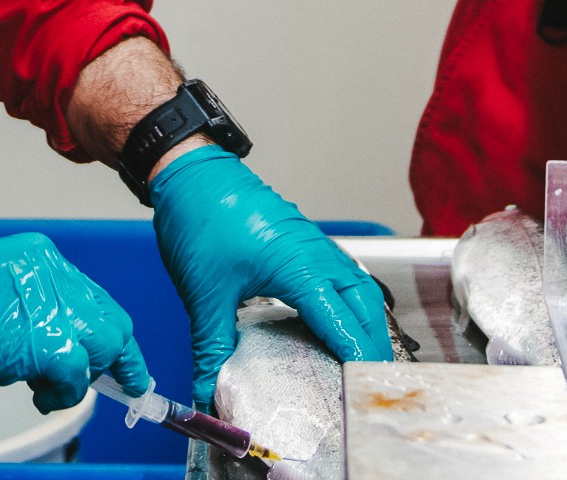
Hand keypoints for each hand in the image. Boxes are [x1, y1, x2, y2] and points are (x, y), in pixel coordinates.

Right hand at [0, 234, 148, 410]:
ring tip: (53, 392)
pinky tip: (40, 398)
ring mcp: (47, 303)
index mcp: (36, 256)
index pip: (93, 296)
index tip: (116, 359)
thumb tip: (55, 342)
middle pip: (110, 318)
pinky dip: (64, 394)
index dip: (106, 333)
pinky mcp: (40, 339)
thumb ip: (28, 307)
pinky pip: (78, 375)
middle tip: (115, 385)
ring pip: (105, 344)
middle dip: (115, 358)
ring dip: (87, 377)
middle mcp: (48, 271)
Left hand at [150, 145, 392, 404]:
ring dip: (368, 324)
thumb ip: (211, 348)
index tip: (362, 393)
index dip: (357, 361)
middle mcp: (317, 255)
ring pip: (361, 289)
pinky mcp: (304, 242)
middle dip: (376, 347)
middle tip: (371, 385)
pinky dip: (352, 305)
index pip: (345, 325)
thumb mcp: (204, 294)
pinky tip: (338, 324)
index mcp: (301, 268)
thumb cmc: (201, 218)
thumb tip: (207, 390)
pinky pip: (343, 276)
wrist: (190, 173)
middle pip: (368, 307)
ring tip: (363, 361)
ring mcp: (314, 245)